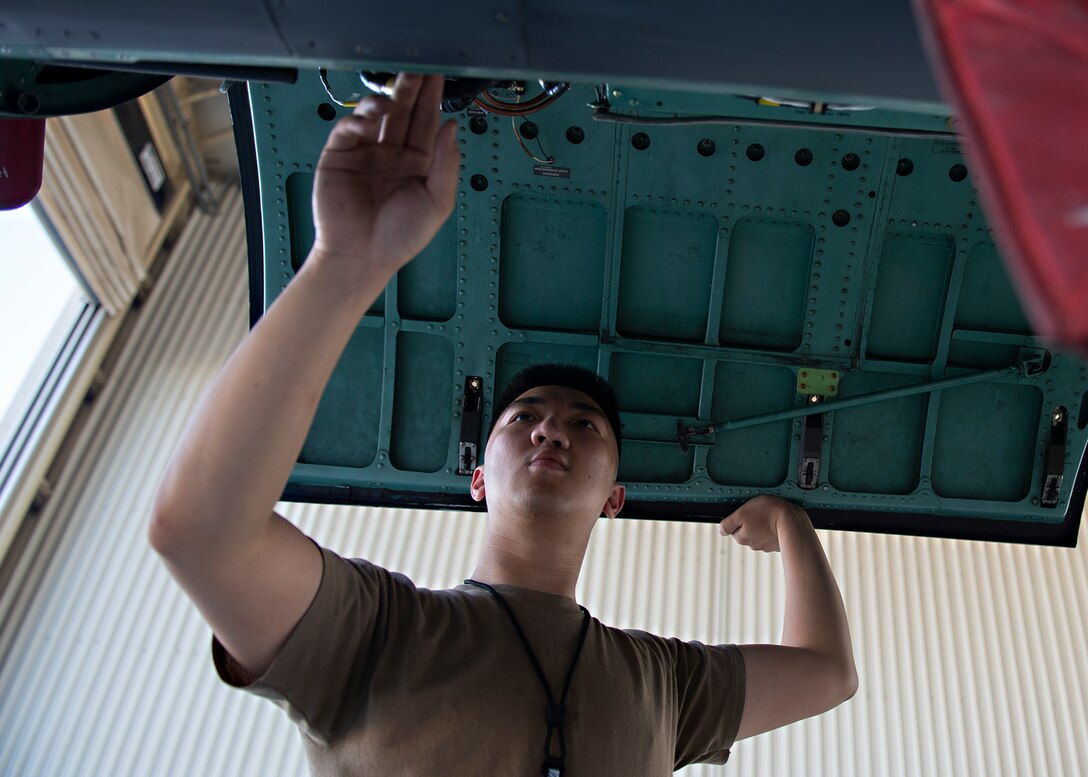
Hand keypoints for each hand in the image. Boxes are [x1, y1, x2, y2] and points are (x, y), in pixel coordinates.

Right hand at [309, 73, 458, 286]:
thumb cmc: (399, 237)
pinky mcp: (339, 156)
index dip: (432, 99)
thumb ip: (447, 164)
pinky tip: (370, 119)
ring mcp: (365, 153)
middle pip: (403, 112)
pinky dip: (358, 118)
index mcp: (417, 163)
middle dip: (410, 88)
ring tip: (396, 94)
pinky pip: (348, 128)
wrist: (360, 258)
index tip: (440, 75)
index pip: (426, 123)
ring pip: (376, 114)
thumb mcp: (437, 202)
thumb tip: (452, 127)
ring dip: (385, 99)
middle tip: (418, 65)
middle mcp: (392, 154)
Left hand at [719, 495, 805, 552]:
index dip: (737, 518)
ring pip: (758, 533)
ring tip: (769, 516)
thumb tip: (721, 530)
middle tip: (758, 512)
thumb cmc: (768, 513)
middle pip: (745, 531)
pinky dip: (772, 529)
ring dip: (761, 525)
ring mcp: (766, 546)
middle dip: (749, 522)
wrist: (793, 522)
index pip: (732, 529)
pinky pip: (771, 535)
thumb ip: (728, 523)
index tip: (745, 512)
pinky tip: (777, 522)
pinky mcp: (777, 544)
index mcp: (742, 538)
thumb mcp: (742, 512)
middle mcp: (752, 544)